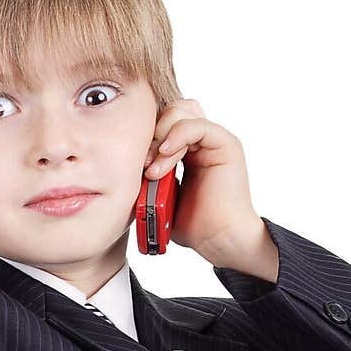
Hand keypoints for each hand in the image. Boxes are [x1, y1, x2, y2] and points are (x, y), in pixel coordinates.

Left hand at [142, 99, 268, 266]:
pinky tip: (165, 155)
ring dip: (162, 137)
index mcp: (187, 151)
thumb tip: (124, 162)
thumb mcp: (159, 194)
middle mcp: (201, 141)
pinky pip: (197, 125)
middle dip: (152, 132)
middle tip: (143, 162)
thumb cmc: (193, 224)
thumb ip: (149, 173)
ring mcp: (214, 141)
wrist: (219, 239)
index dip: (145, 134)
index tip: (132, 161)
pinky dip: (177, 135)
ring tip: (154, 168)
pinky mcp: (225, 144)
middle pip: (171, 111)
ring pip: (181, 112)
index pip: (162, 121)